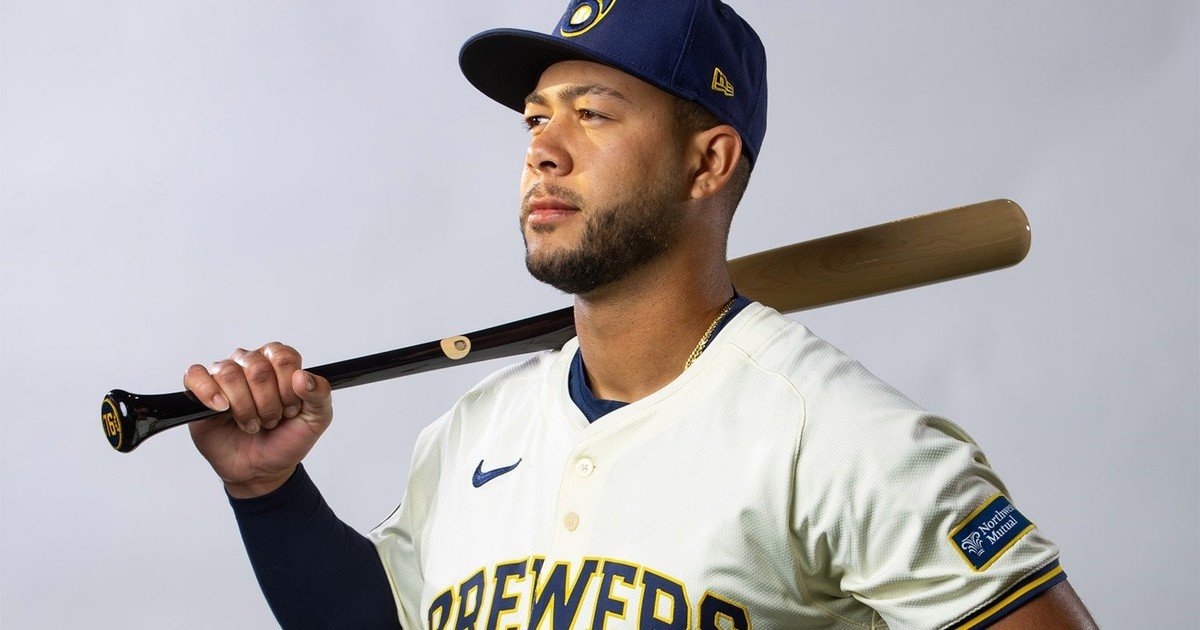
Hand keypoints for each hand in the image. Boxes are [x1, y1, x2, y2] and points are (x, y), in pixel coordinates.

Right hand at [183, 342, 332, 497]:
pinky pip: (195, 376)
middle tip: (270, 420)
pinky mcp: (198, 392)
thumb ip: (320, 394)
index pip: (283, 356)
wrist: (262, 469)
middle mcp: (250, 363)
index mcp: (278, 363)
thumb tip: (302, 377)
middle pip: (257, 367)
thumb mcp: (317, 420)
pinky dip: (208, 392)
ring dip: (244, 407)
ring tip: (252, 424)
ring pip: (229, 373)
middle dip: (268, 403)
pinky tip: (223, 409)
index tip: (290, 409)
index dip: (288, 386)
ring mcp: (223, 377)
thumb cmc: (286, 440)